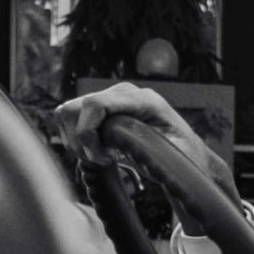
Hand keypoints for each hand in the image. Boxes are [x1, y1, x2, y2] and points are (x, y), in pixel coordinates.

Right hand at [56, 83, 238, 202]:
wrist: (186, 152)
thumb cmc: (182, 155)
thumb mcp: (172, 153)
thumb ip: (146, 144)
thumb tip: (118, 141)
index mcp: (144, 100)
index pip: (95, 104)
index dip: (88, 133)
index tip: (105, 158)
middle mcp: (124, 93)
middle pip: (75, 108)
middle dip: (81, 140)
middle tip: (104, 160)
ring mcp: (111, 99)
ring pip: (67, 113)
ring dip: (77, 141)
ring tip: (102, 157)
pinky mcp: (101, 110)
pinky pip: (70, 119)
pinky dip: (76, 139)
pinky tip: (97, 151)